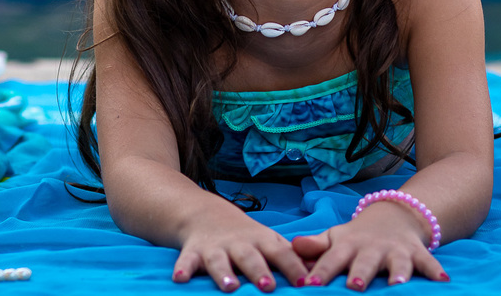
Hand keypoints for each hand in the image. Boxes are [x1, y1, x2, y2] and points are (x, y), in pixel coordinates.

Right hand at [173, 206, 310, 291]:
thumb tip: (320, 273)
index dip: (293, 267)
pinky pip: (187, 261)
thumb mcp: (268, 240)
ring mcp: (215, 247)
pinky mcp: (193, 252)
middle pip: (250, 256)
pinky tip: (180, 279)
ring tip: (230, 286)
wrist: (206, 214)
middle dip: (258, 270)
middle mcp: (239, 244)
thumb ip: (290, 257)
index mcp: (261, 241)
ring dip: (224, 273)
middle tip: (267, 286)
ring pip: (219, 261)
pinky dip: (183, 268)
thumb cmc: (246, 237)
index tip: (306, 283)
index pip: (281, 253)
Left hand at [290, 200, 448, 288]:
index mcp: (348, 245)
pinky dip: (435, 270)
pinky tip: (444, 281)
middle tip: (355, 286)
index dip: (320, 271)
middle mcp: (372, 248)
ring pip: (398, 262)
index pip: (331, 259)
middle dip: (360, 273)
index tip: (308, 284)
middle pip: (365, 262)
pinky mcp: (416, 252)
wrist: (393, 214)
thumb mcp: (336, 237)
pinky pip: (428, 262)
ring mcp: (395, 250)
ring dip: (397, 272)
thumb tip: (292, 247)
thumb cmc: (357, 236)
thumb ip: (316, 246)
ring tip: (397, 283)